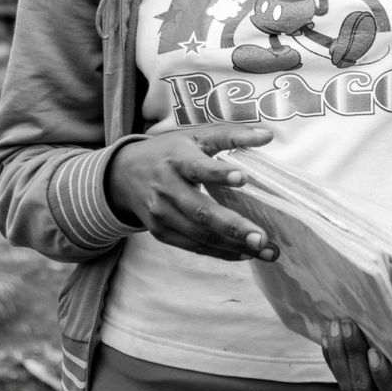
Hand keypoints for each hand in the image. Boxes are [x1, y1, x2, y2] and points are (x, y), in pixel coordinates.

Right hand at [105, 125, 278, 261]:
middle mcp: (167, 189)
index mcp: (177, 160)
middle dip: (233, 227)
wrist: (123, 175)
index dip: (219, 174)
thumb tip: (268, 135)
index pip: (198, 167)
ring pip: (200, 235)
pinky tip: (245, 254)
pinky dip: (220, 252)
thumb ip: (231, 135)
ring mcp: (162, 215)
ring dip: (234, 246)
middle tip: (263, 238)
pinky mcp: (162, 233)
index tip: (243, 177)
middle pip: (201, 212)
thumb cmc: (170, 152)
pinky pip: (194, 246)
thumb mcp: (195, 136)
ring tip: (265, 251)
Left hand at [323, 319, 391, 390]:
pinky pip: (337, 379)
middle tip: (349, 326)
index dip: (382, 374)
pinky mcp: (352, 387)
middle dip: (354, 354)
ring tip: (337, 326)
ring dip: (338, 353)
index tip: (374, 353)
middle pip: (364, 386)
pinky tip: (327, 338)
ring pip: (347, 385)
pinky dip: (330, 358)